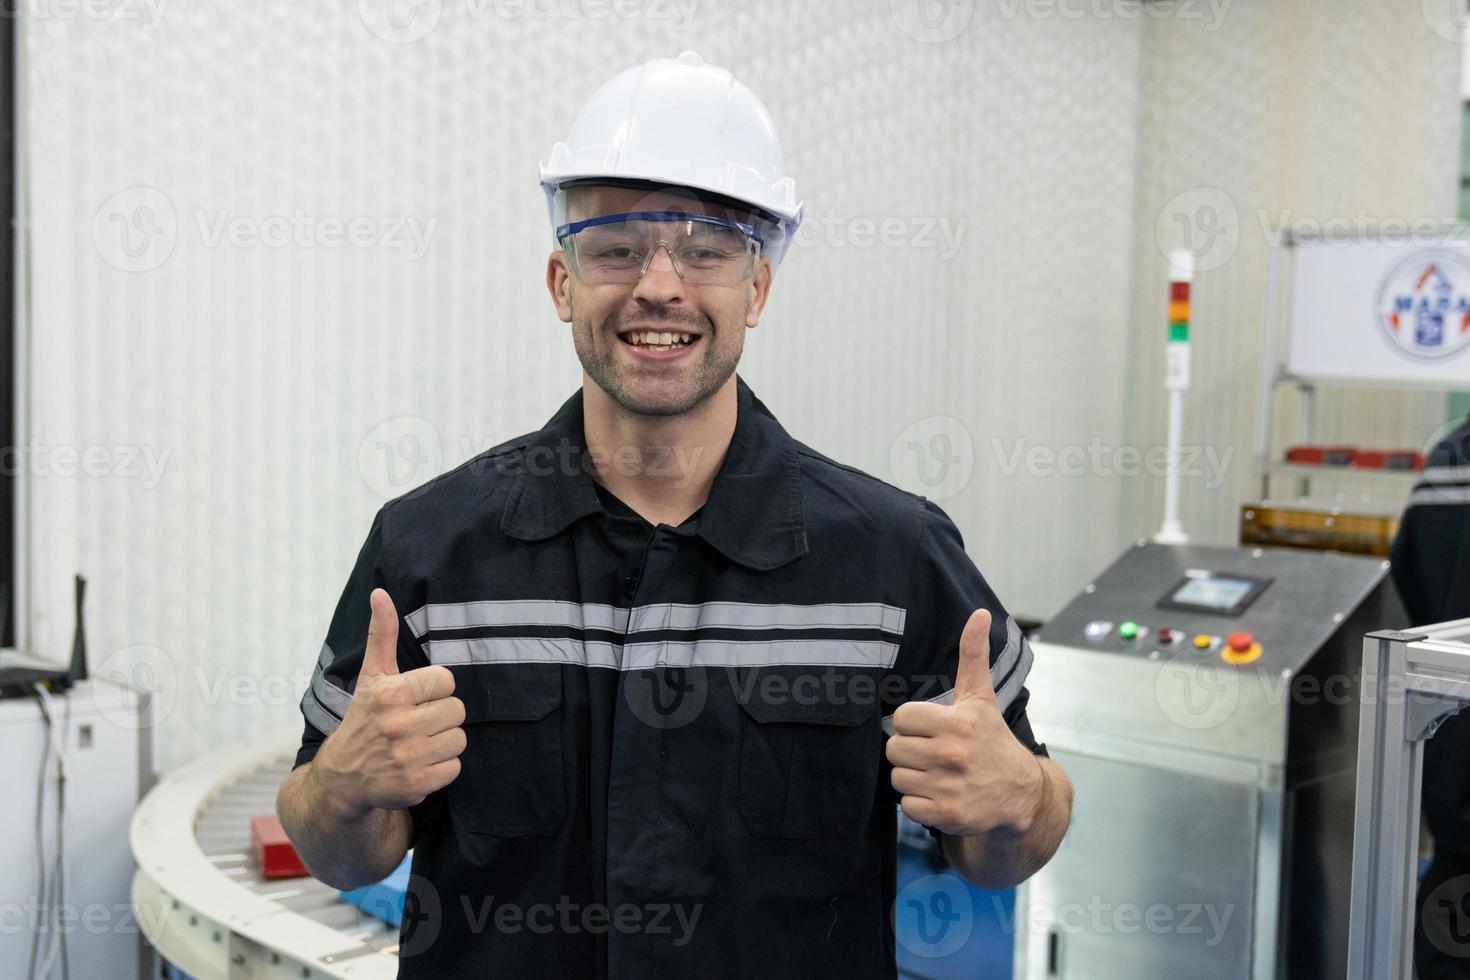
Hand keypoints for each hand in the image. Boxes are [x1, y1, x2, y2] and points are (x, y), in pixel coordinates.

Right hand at [313, 588, 465, 815]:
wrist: (343, 778)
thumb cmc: (364, 719)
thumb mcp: (372, 676)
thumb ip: (382, 634)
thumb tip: (380, 593)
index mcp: (390, 693)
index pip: (447, 680)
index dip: (434, 690)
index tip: (415, 699)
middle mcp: (398, 725)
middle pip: (457, 710)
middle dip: (442, 716)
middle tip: (418, 723)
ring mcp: (407, 757)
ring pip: (459, 739)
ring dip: (443, 742)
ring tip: (419, 744)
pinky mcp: (416, 785)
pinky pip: (455, 767)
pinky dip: (441, 768)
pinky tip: (419, 765)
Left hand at [886, 608, 1044, 837]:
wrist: (1020, 793)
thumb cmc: (991, 739)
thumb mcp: (981, 697)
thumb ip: (974, 655)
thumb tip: (980, 612)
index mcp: (958, 723)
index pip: (903, 718)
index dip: (914, 723)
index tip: (932, 728)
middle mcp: (953, 754)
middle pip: (895, 748)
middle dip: (910, 750)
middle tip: (933, 752)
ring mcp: (950, 786)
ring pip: (897, 776)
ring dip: (913, 776)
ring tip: (937, 773)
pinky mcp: (947, 814)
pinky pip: (906, 804)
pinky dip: (918, 802)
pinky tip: (939, 793)